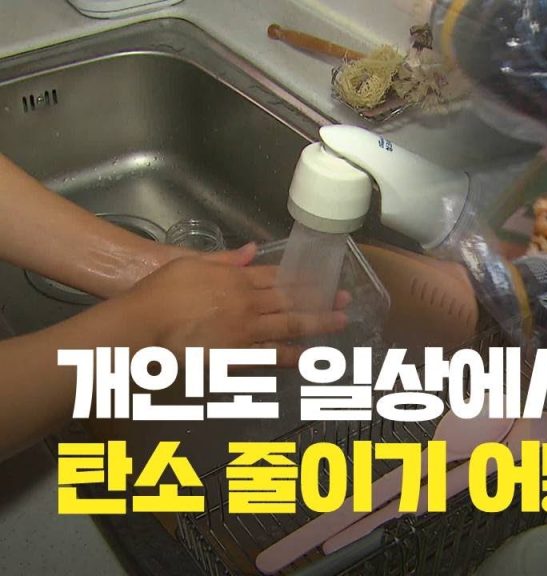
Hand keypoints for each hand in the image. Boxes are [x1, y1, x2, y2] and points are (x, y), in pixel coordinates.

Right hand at [119, 243, 349, 365]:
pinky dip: (291, 356)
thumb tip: (252, 249)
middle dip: (319, 299)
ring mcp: (245, 330)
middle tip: (344, 299)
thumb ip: (223, 258)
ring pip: (289, 325)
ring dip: (317, 323)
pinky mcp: (238, 355)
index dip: (300, 278)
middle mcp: (247, 302)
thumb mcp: (188, 264)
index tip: (319, 279)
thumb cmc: (157, 295)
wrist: (140, 328)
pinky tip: (308, 356)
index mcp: (234, 278)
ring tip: (339, 322)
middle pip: (291, 298)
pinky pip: (271, 355)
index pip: (276, 276)